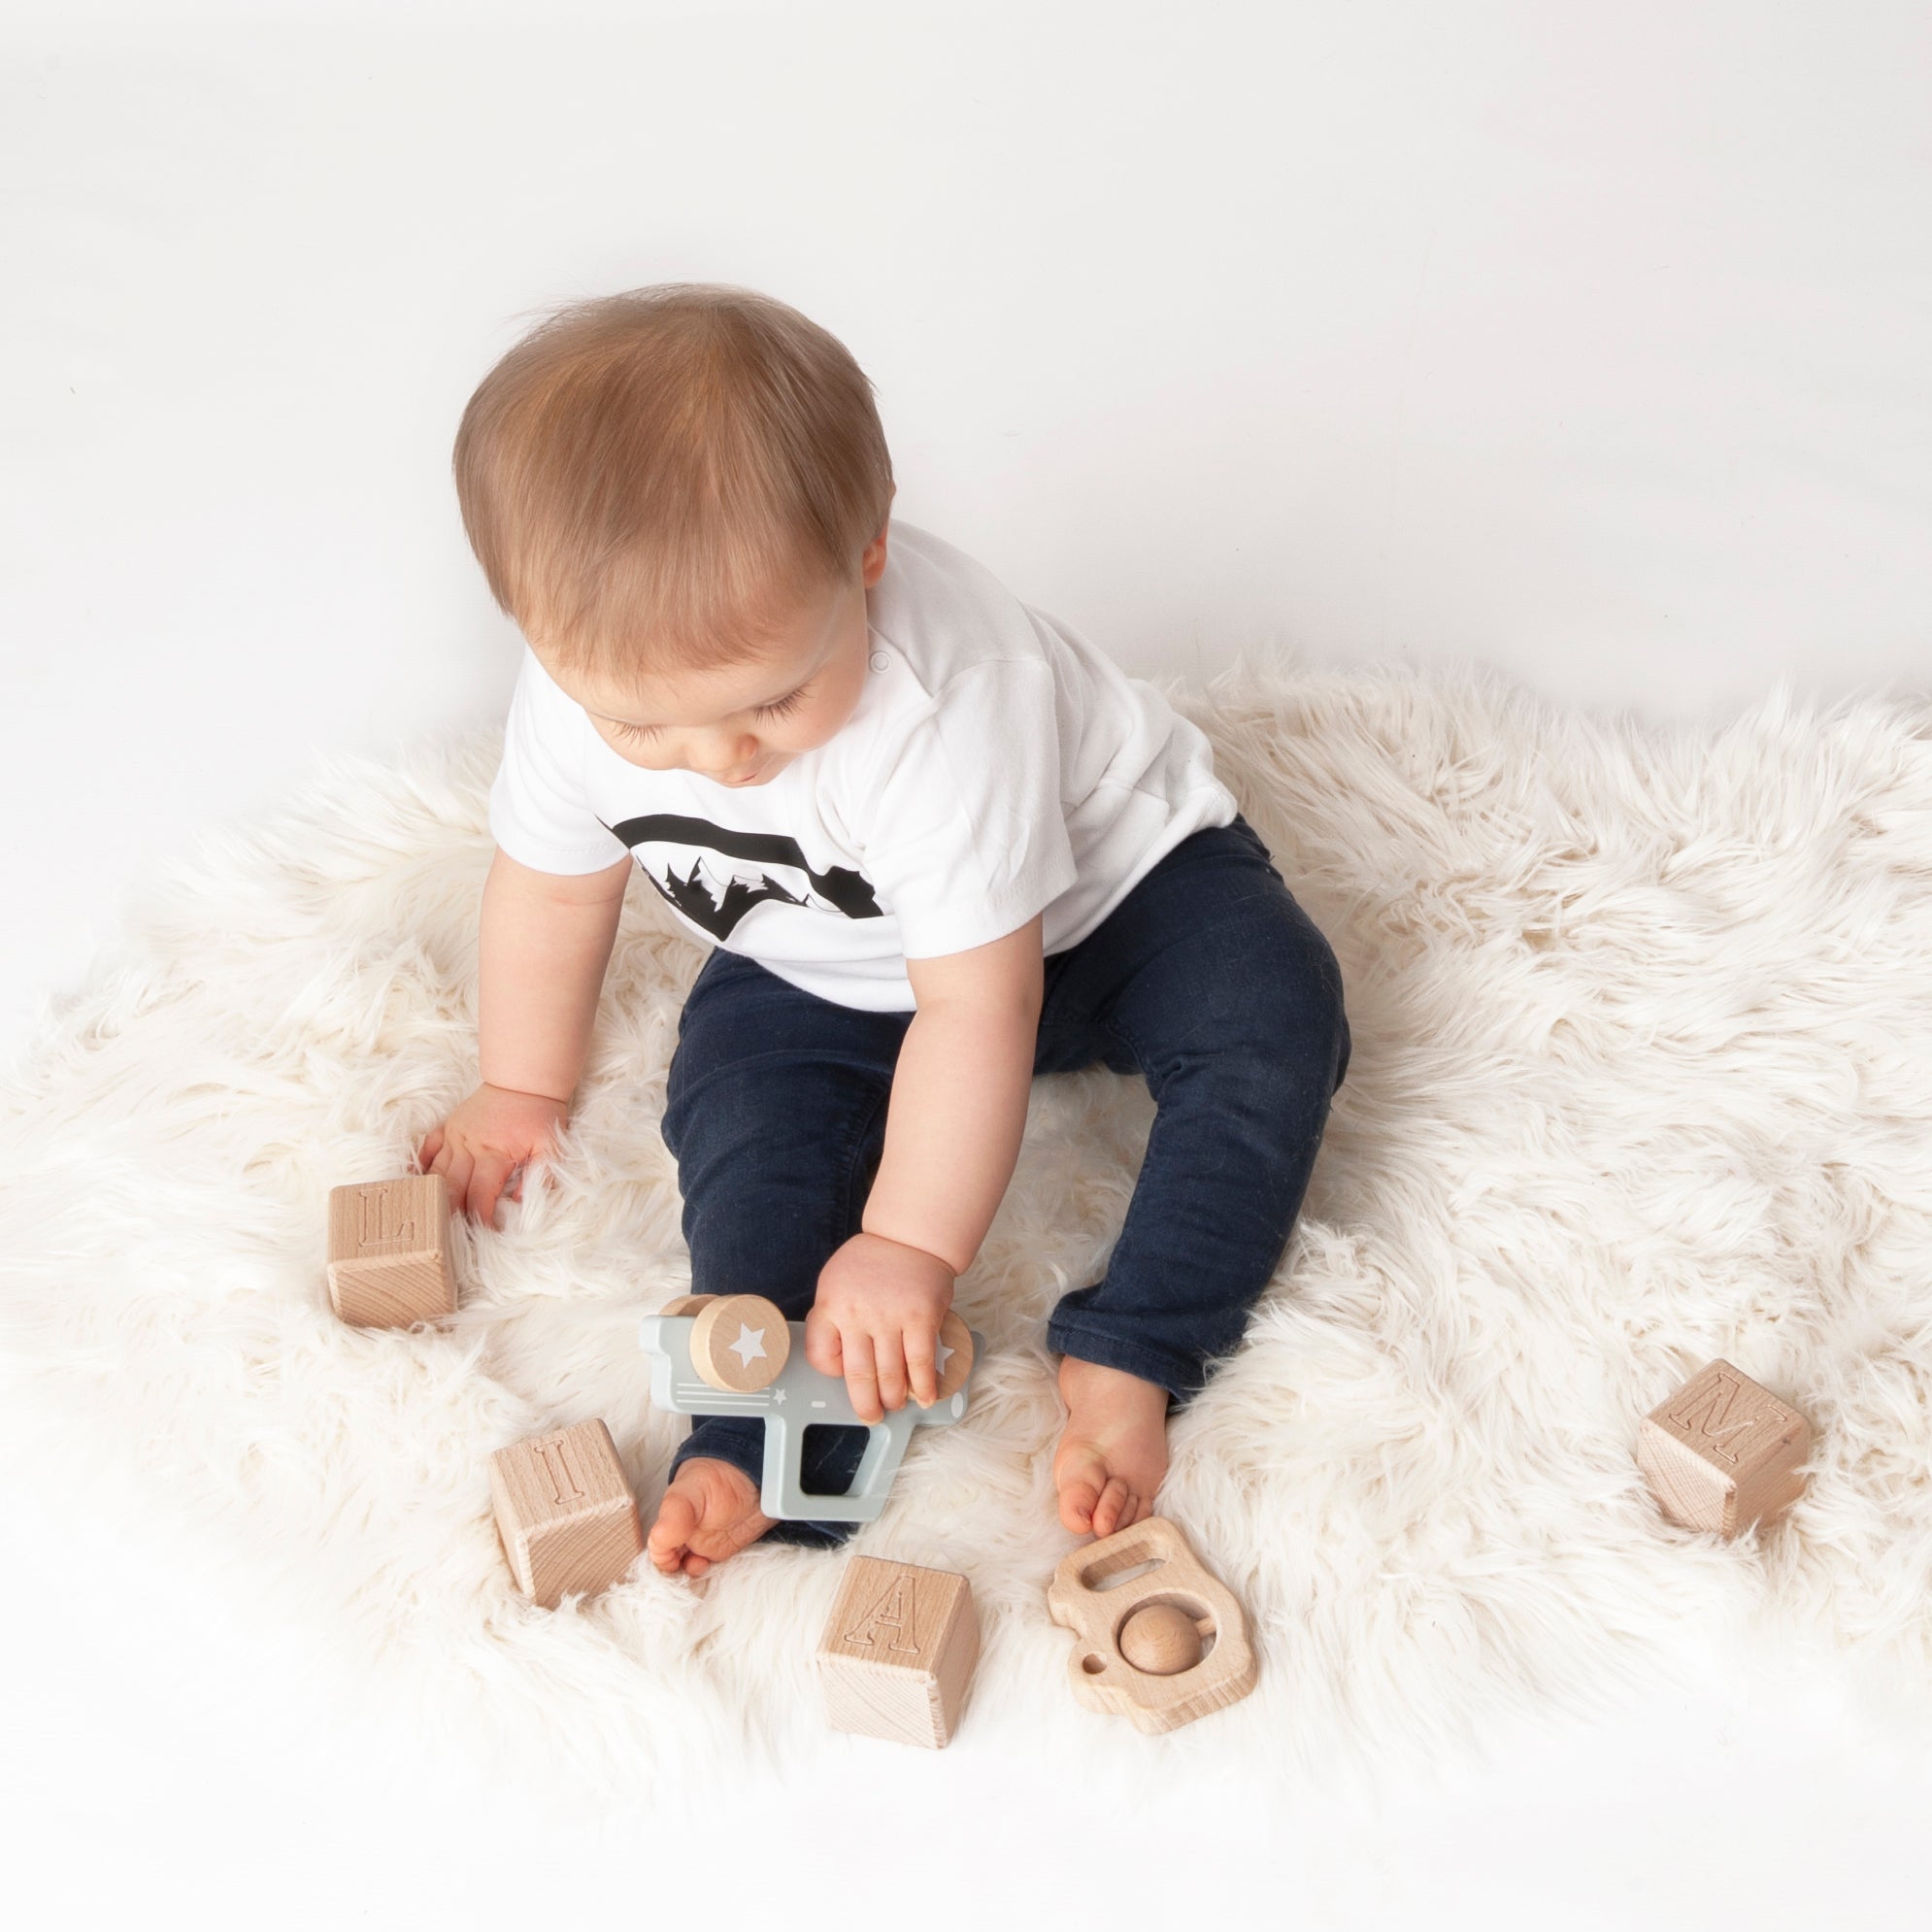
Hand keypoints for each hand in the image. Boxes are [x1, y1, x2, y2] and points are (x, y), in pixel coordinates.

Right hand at [414, 1081, 568, 1229]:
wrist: (524, 1080)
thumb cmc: (539, 1115)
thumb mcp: (551, 1146)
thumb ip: (540, 1176)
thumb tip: (519, 1203)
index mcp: (494, 1154)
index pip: (480, 1196)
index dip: (479, 1218)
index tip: (481, 1235)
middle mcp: (468, 1146)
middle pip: (452, 1189)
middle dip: (451, 1214)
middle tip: (449, 1236)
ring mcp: (454, 1136)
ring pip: (435, 1173)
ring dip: (433, 1196)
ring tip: (430, 1219)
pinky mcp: (448, 1127)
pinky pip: (427, 1149)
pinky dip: (420, 1167)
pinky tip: (415, 1185)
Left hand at [804, 1231, 955, 1424]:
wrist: (909, 1236)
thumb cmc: (871, 1261)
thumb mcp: (834, 1282)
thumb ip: (831, 1318)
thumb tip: (836, 1360)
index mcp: (831, 1306)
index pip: (821, 1356)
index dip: (832, 1372)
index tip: (843, 1374)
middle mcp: (857, 1315)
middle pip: (858, 1376)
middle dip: (866, 1403)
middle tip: (872, 1414)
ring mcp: (890, 1318)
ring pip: (890, 1375)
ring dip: (894, 1397)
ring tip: (896, 1404)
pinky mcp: (921, 1319)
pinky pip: (920, 1363)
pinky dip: (924, 1385)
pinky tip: (925, 1396)